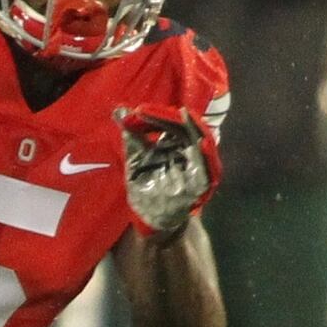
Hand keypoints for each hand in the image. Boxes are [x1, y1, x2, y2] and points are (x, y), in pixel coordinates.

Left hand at [116, 104, 220, 237]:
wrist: (148, 216)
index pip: (171, 124)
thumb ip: (131, 136)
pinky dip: (204, 155)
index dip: (157, 115)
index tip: (138, 111)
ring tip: (183, 115)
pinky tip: (199, 143)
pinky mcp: (202, 183)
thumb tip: (120, 110)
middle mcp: (188, 153)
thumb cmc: (145, 186)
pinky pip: (206, 167)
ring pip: (202, 142)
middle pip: (186, 129)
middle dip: (170, 119)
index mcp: (176, 146)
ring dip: (193, 129)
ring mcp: (197, 167)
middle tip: (150, 112)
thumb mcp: (135, 159)